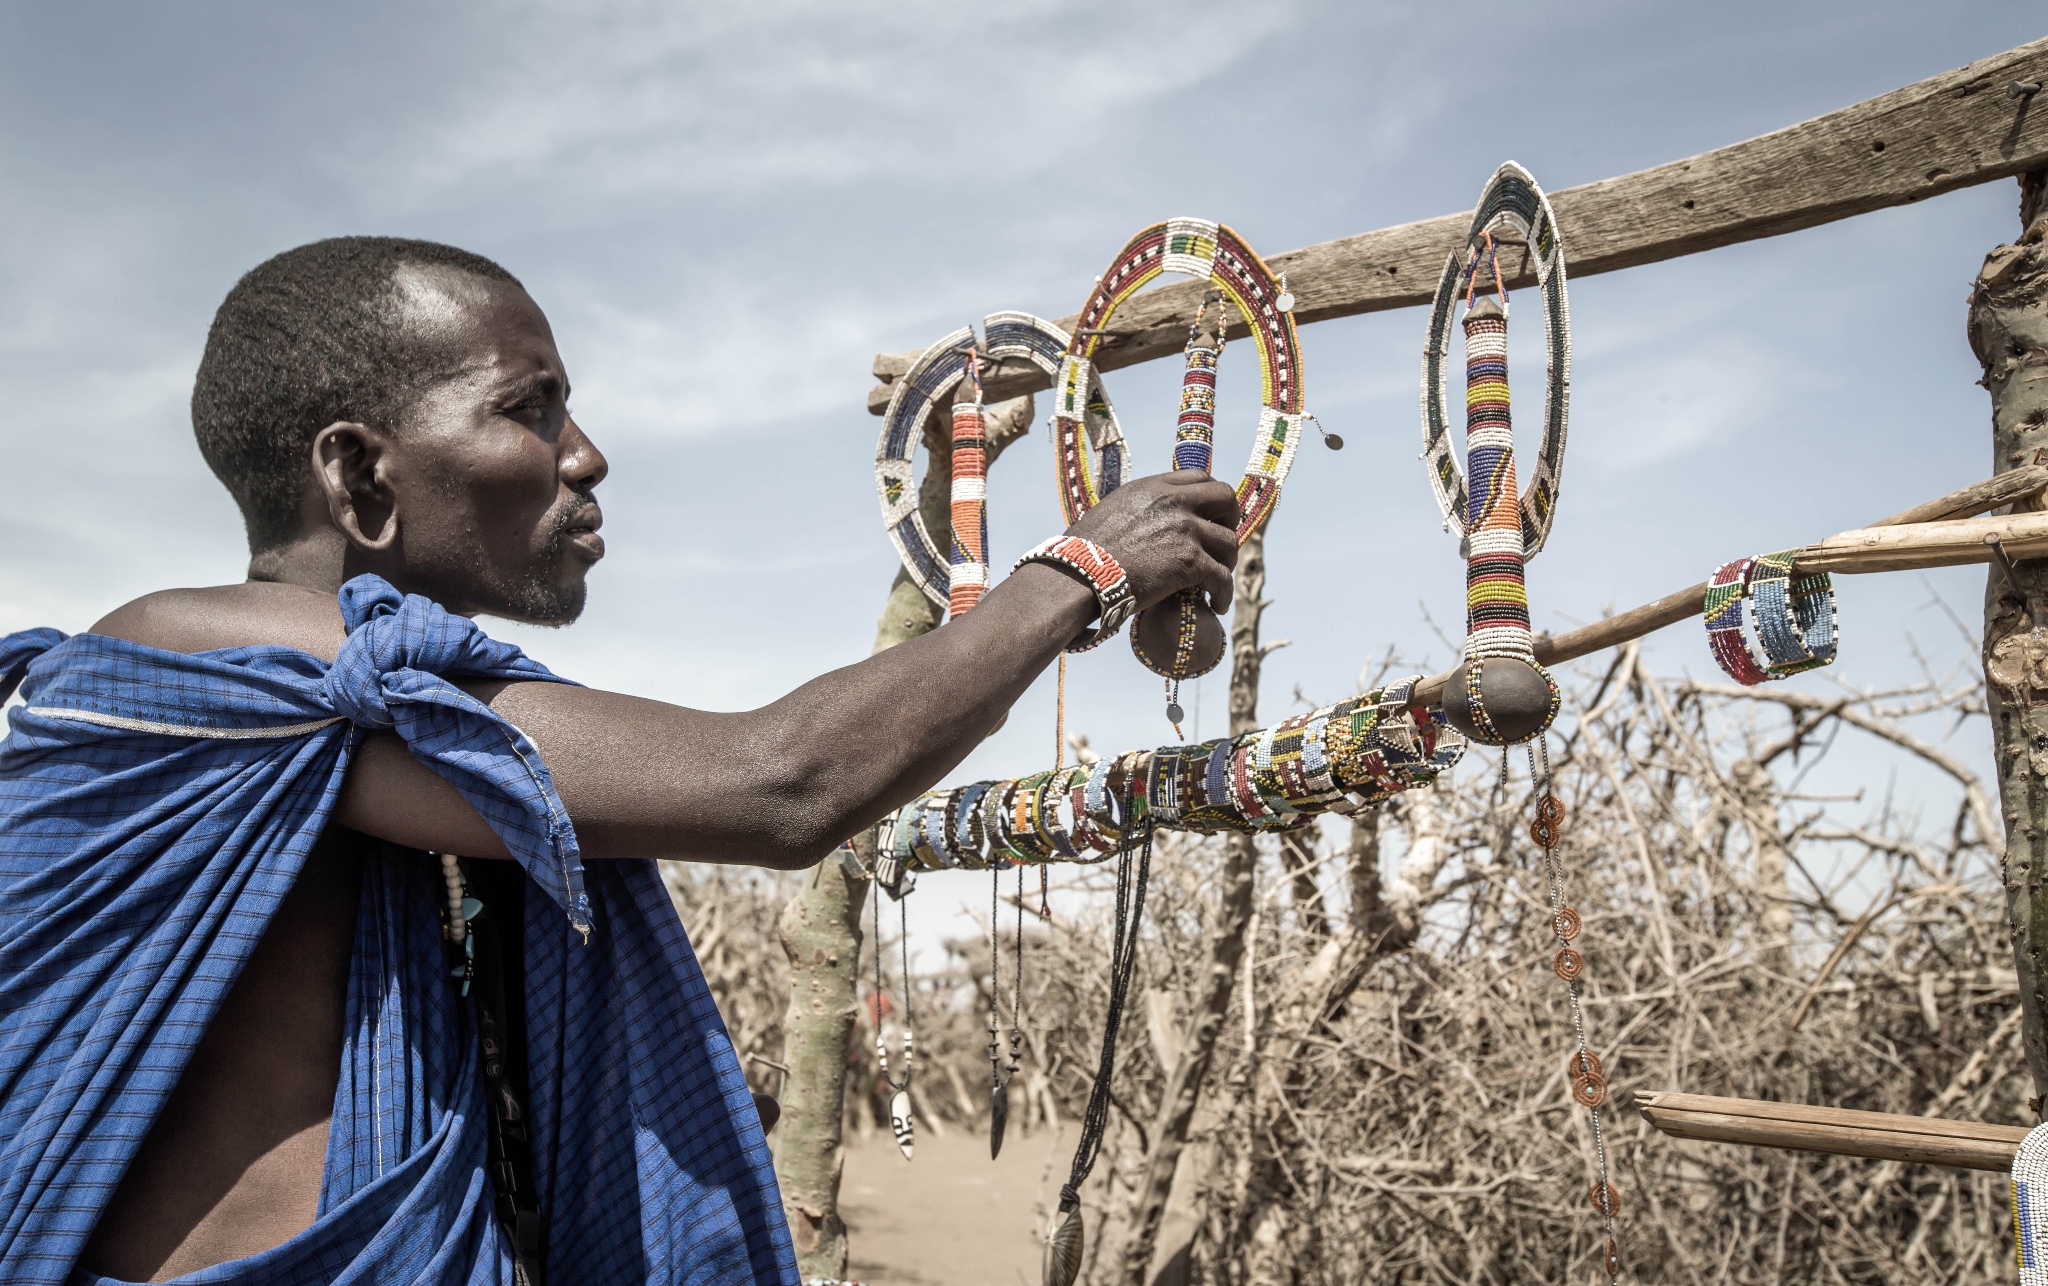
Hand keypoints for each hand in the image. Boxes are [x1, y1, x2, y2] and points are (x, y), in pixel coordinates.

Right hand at [1064, 471, 1238, 614]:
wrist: (1077, 576)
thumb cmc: (1083, 553)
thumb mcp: (1111, 512)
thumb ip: (1139, 509)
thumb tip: (1148, 521)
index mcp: (1153, 488)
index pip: (1200, 478)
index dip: (1211, 498)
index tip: (1210, 516)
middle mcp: (1173, 502)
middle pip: (1225, 498)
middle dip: (1230, 519)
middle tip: (1221, 542)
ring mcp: (1185, 530)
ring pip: (1229, 542)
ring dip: (1227, 562)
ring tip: (1216, 581)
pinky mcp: (1190, 562)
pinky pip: (1223, 578)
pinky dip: (1224, 594)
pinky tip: (1217, 605)